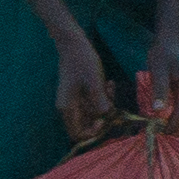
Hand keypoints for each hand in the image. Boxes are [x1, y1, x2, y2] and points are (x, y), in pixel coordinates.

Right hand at [52, 30, 124, 144]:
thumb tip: (105, 115)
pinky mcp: (82, 94)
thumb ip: (99, 101)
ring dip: (105, 104)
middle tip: (111, 101)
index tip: (104, 120)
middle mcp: (69, 108)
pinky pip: (94, 102)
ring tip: (110, 87)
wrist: (74, 44)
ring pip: (94, 113)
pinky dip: (103, 96)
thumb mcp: (94, 81)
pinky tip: (109, 83)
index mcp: (68, 108)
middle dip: (103, 116)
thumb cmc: (81, 61)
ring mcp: (75, 101)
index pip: (78, 134)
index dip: (93, 133)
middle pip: (88, 125)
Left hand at [137, 43, 178, 139]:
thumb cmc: (162, 53)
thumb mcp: (157, 70)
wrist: (172, 41)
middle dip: (178, 125)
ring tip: (163, 123)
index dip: (173, 124)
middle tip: (160, 129)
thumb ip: (159, 90)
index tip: (160, 132)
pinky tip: (168, 114)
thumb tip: (158, 112)